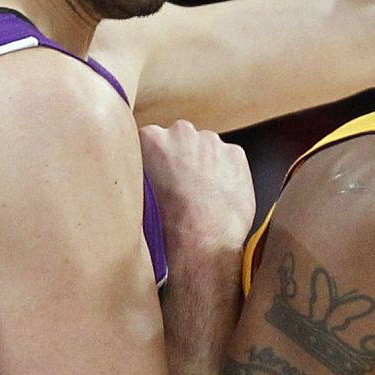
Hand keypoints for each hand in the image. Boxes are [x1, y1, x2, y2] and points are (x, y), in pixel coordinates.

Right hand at [138, 122, 255, 259]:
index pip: (152, 139)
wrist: (202, 242)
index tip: (161, 172)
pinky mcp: (236, 154)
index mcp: (151, 139)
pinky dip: (228, 172)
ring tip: (204, 193)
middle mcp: (181, 132)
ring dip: (206, 163)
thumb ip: (144, 171)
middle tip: (183, 184)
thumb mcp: (137, 193)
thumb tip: (145, 172)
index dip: (158, 159)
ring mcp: (211, 141)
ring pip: (207, 148)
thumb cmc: (167, 226)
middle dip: (183, 156)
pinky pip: (230, 159)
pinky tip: (221, 194)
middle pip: (181, 138)